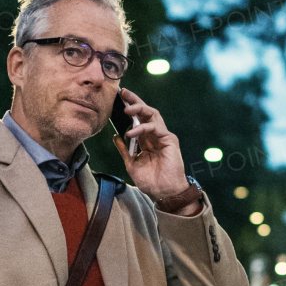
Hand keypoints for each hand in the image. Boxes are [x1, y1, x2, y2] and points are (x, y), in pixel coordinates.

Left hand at [113, 89, 202, 213]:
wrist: (164, 192)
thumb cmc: (151, 181)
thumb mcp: (131, 164)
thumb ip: (124, 150)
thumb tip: (115, 137)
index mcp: (146, 139)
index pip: (138, 118)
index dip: (130, 107)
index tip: (118, 98)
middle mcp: (155, 135)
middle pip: (146, 112)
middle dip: (134, 101)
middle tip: (123, 93)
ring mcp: (163, 136)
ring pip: (152, 115)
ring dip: (139, 110)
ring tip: (126, 110)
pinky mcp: (169, 140)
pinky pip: (155, 128)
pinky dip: (143, 128)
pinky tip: (132, 132)